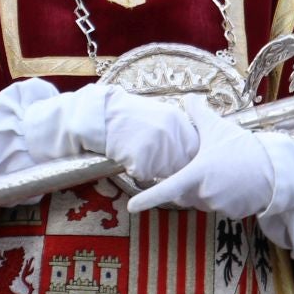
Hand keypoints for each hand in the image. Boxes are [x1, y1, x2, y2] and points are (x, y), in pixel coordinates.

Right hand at [21, 83, 198, 182]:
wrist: (97, 116)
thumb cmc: (126, 117)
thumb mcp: (157, 115)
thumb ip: (176, 130)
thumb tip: (193, 151)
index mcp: (178, 121)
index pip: (195, 150)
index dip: (187, 160)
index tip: (180, 163)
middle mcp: (171, 133)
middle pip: (182, 165)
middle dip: (172, 169)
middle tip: (158, 166)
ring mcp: (156, 147)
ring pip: (165, 174)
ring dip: (154, 172)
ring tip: (138, 158)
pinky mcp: (140, 160)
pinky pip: (144, 178)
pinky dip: (137, 175)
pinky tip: (126, 160)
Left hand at [128, 96, 293, 259]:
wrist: (276, 168)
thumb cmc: (243, 147)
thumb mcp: (219, 128)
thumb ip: (199, 114)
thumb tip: (188, 97)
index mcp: (196, 173)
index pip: (166, 189)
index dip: (147, 198)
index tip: (131, 206)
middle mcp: (204, 193)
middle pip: (184, 193)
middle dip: (188, 183)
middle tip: (206, 165)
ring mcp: (219, 205)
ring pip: (202, 201)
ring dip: (206, 190)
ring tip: (224, 172)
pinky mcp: (233, 214)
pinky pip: (219, 207)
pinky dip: (222, 198)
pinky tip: (234, 184)